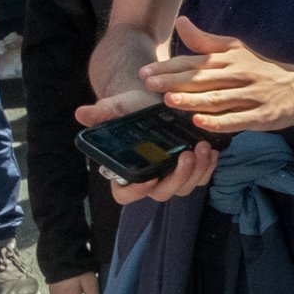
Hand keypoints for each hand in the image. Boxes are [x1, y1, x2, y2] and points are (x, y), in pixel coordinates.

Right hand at [76, 89, 219, 204]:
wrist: (153, 99)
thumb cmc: (130, 107)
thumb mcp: (116, 106)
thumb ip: (101, 113)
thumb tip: (81, 113)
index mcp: (124, 172)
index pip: (125, 194)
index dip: (136, 191)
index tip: (150, 178)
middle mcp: (148, 180)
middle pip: (162, 193)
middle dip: (177, 177)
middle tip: (187, 155)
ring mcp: (171, 177)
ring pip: (185, 187)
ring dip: (197, 171)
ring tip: (203, 147)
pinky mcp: (190, 170)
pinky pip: (201, 177)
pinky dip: (209, 167)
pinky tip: (213, 150)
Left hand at [140, 17, 293, 132]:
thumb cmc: (262, 70)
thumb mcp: (236, 50)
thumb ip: (205, 40)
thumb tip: (180, 21)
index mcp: (230, 59)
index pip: (194, 63)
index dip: (169, 67)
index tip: (144, 72)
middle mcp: (240, 74)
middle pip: (203, 79)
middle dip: (174, 81)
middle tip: (149, 84)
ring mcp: (253, 95)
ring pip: (218, 98)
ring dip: (193, 99)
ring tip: (169, 100)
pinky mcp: (264, 116)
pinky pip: (239, 119)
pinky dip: (219, 121)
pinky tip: (200, 122)